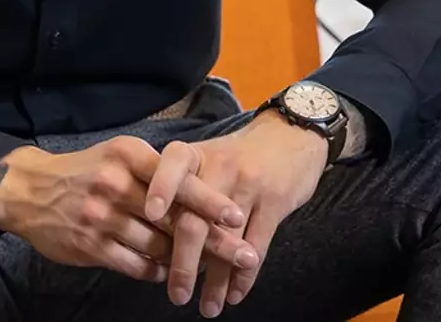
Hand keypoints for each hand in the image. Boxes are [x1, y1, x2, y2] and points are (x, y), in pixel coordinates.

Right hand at [0, 136, 258, 285]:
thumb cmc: (85, 172)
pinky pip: (136, 264)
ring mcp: (101, 216)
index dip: (210, 200)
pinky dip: (157, 270)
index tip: (238, 216)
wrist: (28, 190)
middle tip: (245, 255)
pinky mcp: (91, 245)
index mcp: (127, 156)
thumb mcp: (118, 157)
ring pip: (158, 245)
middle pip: (175, 218)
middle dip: (213, 240)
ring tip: (213, 271)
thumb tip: (206, 200)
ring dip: (187, 260)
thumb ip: (156, 175)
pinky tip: (169, 273)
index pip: (177, 180)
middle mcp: (115, 183)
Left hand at [145, 113, 326, 315]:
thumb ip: (178, 188)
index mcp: (193, 154)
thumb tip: (149, 234)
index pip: (171, 167)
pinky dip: (244, 275)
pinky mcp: (276, 203)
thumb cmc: (235, 154)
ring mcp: (249, 186)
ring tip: (207, 308)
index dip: (160, 190)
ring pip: (227, 240)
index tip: (149, 217)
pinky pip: (258, 245)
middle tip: (176, 295)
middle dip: (184, 263)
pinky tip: (235, 295)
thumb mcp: (203, 157)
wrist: (291, 135)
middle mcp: (219, 167)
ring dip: (216, 280)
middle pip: (195, 218)